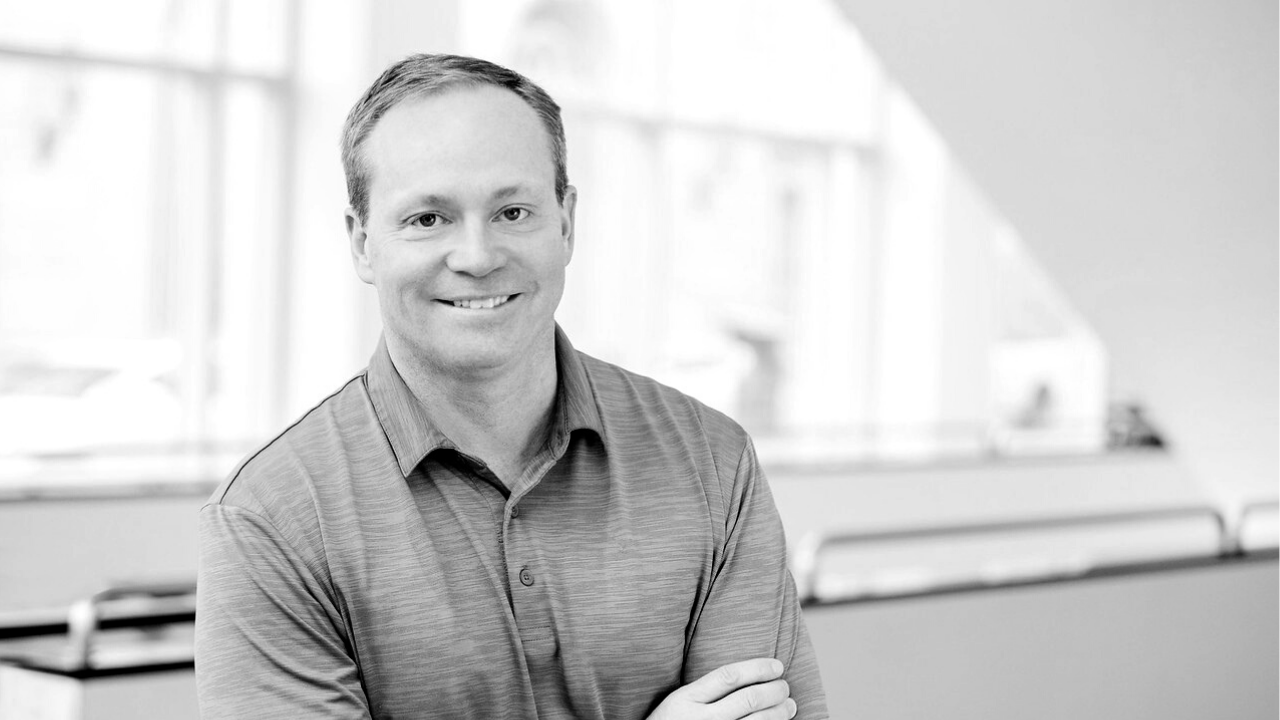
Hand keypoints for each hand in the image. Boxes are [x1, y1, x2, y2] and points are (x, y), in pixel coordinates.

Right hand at [646, 658, 796, 719]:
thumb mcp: (678, 701)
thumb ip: (705, 690)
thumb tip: (746, 676)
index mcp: (687, 699)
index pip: (730, 676)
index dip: (758, 668)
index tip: (777, 665)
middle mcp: (702, 719)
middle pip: (749, 700)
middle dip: (775, 691)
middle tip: (785, 687)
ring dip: (779, 712)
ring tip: (790, 705)